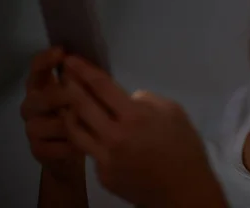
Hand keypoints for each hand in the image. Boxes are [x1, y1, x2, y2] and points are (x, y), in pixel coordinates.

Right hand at [20, 47, 84, 180]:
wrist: (71, 151)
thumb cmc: (81, 114)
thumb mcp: (84, 94)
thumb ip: (84, 81)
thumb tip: (94, 67)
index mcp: (41, 86)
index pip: (37, 68)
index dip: (46, 59)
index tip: (61, 52)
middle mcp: (32, 105)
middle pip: (43, 96)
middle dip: (65, 95)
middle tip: (83, 96)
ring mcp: (32, 128)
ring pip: (55, 123)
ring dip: (76, 124)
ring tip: (95, 125)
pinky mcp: (38, 149)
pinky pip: (58, 146)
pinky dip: (74, 145)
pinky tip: (87, 145)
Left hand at [60, 56, 223, 206]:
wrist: (184, 190)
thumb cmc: (185, 147)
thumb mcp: (174, 111)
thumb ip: (148, 99)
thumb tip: (127, 99)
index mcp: (134, 116)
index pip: (101, 87)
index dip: (83, 70)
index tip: (71, 59)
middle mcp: (114, 136)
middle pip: (81, 105)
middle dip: (69, 86)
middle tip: (64, 75)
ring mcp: (105, 158)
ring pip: (75, 130)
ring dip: (69, 113)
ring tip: (69, 103)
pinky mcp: (102, 174)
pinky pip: (90, 150)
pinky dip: (89, 137)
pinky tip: (92, 131)